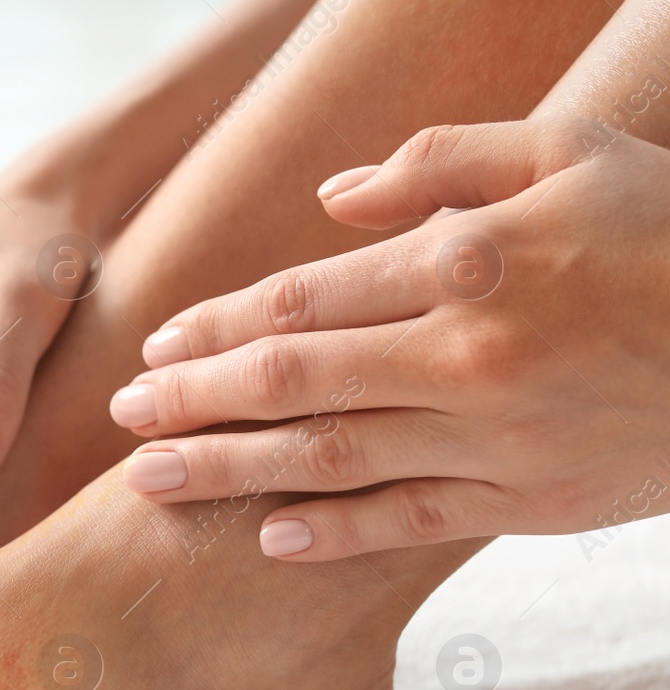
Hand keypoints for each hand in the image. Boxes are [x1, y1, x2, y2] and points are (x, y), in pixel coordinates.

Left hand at [107, 119, 669, 559]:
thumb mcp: (568, 152)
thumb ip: (439, 165)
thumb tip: (327, 202)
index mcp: (466, 263)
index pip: (300, 300)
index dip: (217, 325)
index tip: (158, 341)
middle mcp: (464, 356)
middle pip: (290, 384)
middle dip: (191, 400)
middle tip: (121, 414)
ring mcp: (494, 439)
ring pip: (327, 460)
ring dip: (227, 470)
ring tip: (149, 480)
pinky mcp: (529, 504)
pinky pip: (406, 523)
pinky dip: (331, 534)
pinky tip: (264, 537)